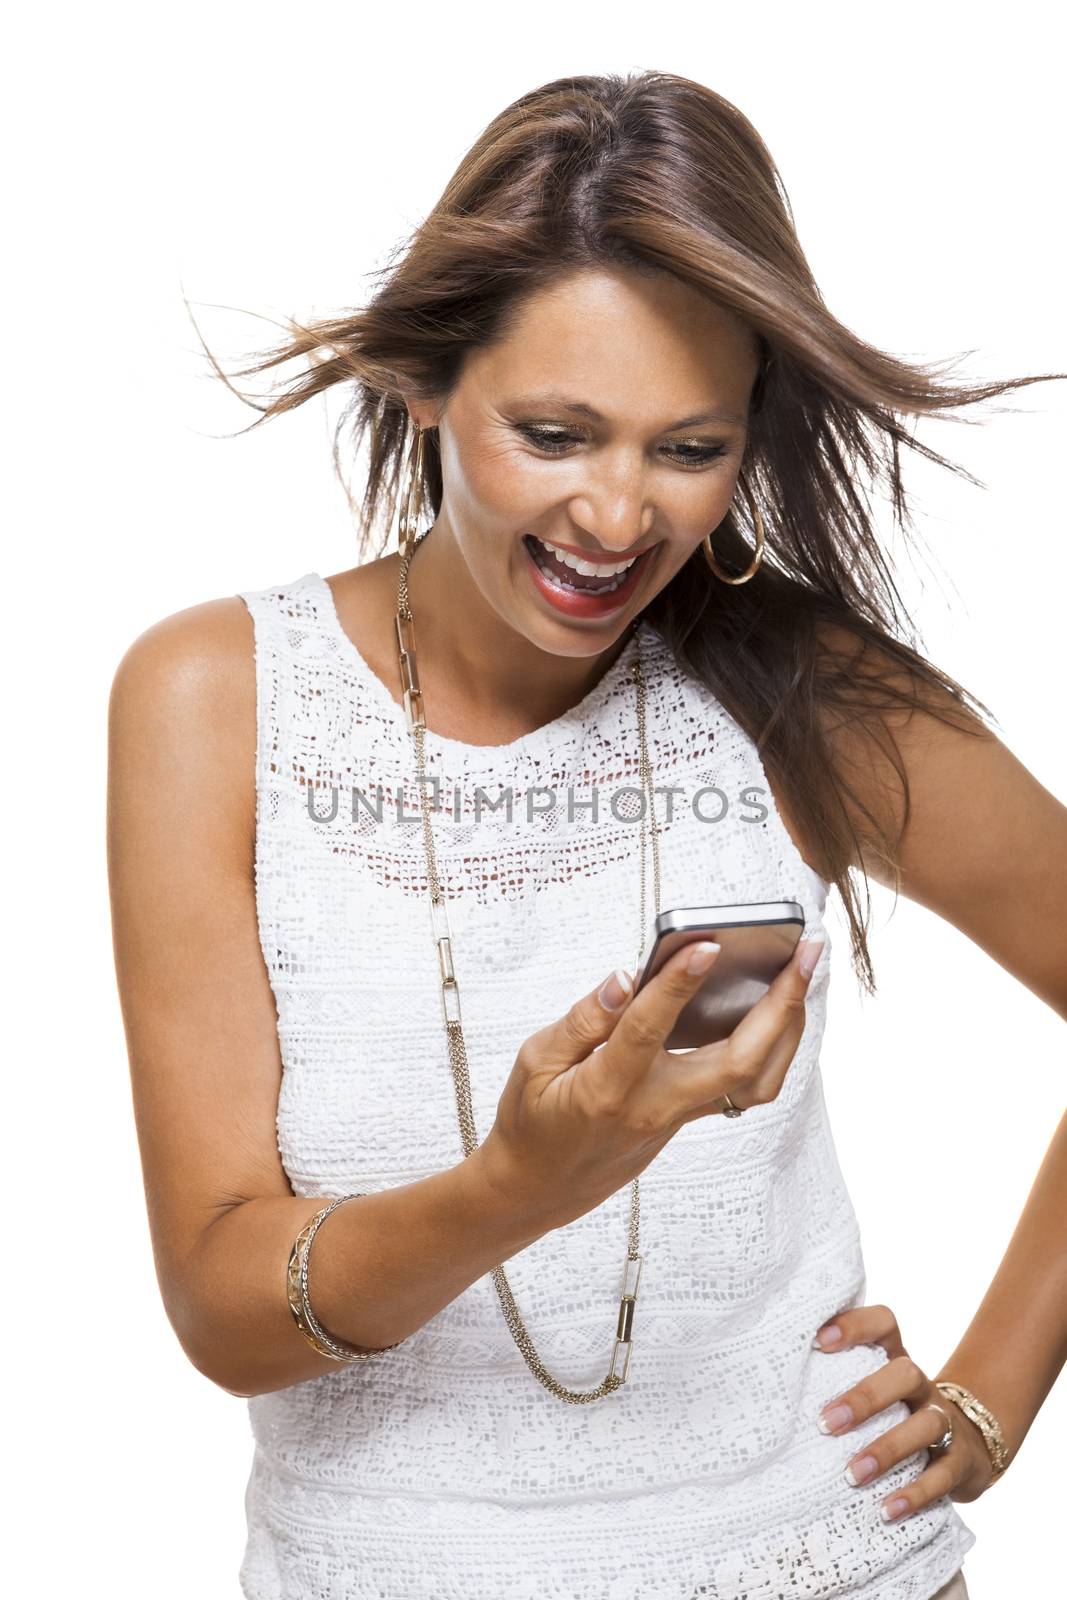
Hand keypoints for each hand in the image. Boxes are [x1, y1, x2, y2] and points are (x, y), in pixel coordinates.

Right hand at [476, 934, 823, 1231]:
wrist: (539, 1188)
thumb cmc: (532, 1120)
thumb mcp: (536, 1062)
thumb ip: (584, 1019)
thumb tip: (625, 977)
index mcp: (607, 1088)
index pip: (649, 1030)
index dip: (678, 985)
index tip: (707, 944)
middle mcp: (655, 1107)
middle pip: (739, 1062)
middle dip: (782, 1004)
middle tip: (808, 953)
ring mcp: (679, 1117)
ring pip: (757, 1080)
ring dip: (789, 1026)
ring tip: (804, 973)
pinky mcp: (689, 1118)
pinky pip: (745, 1086)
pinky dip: (772, 1045)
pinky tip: (777, 1008)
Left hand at [812, 1303, 996, 1521]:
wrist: (969, 1446)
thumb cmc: (896, 1414)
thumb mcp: (873, 1389)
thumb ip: (834, 1381)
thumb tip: (769, 1385)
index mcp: (896, 1359)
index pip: (883, 1323)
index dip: (855, 1326)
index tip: (817, 1340)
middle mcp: (922, 1386)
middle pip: (905, 1373)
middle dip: (865, 1397)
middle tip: (825, 1423)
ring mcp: (946, 1422)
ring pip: (925, 1425)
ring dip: (887, 1449)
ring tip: (851, 1475)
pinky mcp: (960, 1462)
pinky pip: (943, 1476)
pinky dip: (915, 1494)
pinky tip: (887, 1510)